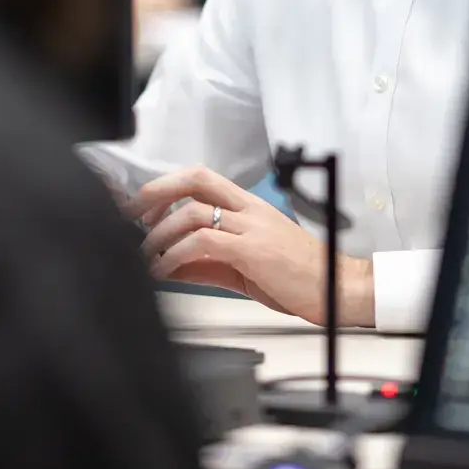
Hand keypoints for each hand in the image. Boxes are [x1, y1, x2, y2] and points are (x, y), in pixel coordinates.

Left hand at [129, 167, 374, 327]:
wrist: (337, 290)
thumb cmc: (299, 276)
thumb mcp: (246, 266)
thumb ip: (208, 263)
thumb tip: (171, 265)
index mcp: (250, 207)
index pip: (202, 179)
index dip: (168, 187)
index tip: (145, 209)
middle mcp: (250, 210)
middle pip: (196, 179)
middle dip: (157, 192)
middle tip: (130, 214)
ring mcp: (252, 228)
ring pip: (193, 213)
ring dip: (159, 234)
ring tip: (144, 256)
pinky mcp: (253, 251)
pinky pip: (204, 243)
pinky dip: (175, 255)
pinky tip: (163, 270)